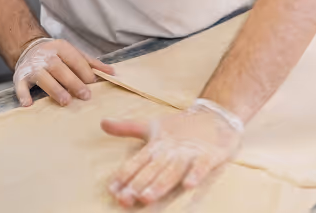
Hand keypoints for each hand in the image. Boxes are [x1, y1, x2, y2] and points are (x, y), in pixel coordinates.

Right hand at [13, 38, 113, 106]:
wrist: (28, 48)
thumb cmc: (56, 55)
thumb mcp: (73, 53)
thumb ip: (91, 63)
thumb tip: (112, 72)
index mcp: (61, 47)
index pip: (74, 59)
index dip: (85, 71)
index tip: (94, 83)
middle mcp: (46, 56)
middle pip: (59, 68)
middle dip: (73, 81)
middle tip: (85, 95)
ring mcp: (32, 66)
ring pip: (43, 76)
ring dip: (54, 89)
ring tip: (65, 101)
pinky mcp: (20, 76)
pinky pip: (20, 85)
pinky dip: (23, 94)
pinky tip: (28, 104)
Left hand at [102, 104, 242, 206]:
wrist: (214, 116)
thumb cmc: (180, 127)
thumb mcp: (152, 126)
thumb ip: (127, 128)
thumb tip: (102, 122)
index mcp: (156, 144)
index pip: (137, 161)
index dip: (125, 175)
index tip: (112, 189)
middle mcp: (171, 150)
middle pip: (152, 169)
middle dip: (138, 184)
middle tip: (124, 199)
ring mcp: (189, 153)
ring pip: (173, 171)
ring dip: (160, 184)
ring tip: (147, 197)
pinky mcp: (209, 155)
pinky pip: (202, 166)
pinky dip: (196, 174)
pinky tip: (188, 185)